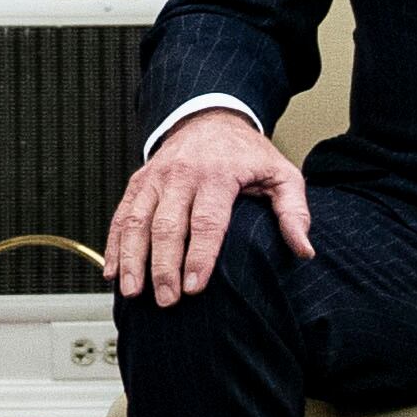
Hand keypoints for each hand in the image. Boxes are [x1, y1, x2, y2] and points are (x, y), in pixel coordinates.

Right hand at [104, 108, 312, 306]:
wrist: (210, 117)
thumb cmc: (247, 153)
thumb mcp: (280, 174)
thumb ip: (293, 211)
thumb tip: (303, 249)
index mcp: (217, 174)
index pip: (206, 221)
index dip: (199, 256)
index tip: (195, 287)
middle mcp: (181, 174)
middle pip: (167, 225)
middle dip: (163, 266)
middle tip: (167, 300)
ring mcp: (155, 177)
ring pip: (136, 220)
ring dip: (132, 257)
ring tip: (131, 292)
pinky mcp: (139, 181)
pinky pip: (121, 214)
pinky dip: (114, 244)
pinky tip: (112, 271)